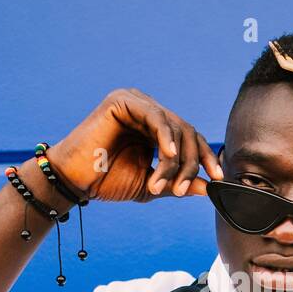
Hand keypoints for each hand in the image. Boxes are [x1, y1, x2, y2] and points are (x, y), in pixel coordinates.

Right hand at [41, 88, 221, 202]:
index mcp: (154, 127)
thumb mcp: (152, 184)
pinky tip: (168, 157)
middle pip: (187, 132)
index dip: (206, 157)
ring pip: (174, 127)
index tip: (217, 179)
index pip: (191, 137)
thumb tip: (210, 187)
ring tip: (162, 185)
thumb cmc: (107, 181)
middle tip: (181, 190)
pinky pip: (156, 117)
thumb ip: (179, 183)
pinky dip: (165, 138)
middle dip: (190, 164)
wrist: (75, 181)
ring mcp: (136, 102)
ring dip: (174, 161)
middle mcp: (147, 111)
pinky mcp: (123, 100)